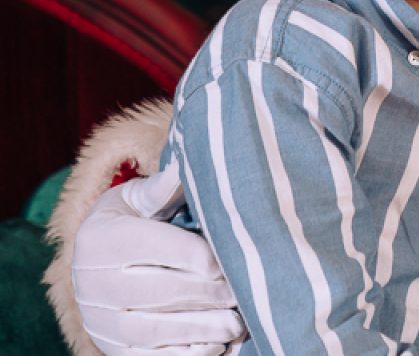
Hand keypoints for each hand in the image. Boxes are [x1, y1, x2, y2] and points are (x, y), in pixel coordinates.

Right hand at [72, 163, 245, 354]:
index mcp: (100, 239)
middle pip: (156, 291)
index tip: (227, 260)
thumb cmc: (131, 220)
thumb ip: (164, 188)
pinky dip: (184, 354)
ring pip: (153, 330)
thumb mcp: (139, 197)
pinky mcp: (113, 348)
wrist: (96, 262)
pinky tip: (215, 348)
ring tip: (237, 324)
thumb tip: (188, 165)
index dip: (194, 255)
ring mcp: (100, 320)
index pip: (152, 246)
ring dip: (199, 329)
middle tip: (243, 293)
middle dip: (205, 293)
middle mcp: (91, 283)